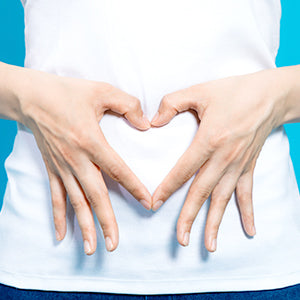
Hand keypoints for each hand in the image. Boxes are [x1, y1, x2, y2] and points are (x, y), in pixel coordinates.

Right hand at [17, 68, 151, 254]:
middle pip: (95, 195)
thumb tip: (146, 124)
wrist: (32, 96)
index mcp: (91, 140)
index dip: (134, 187)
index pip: (118, 170)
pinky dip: (59, 216)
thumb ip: (128, 105)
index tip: (148, 203)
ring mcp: (62, 166)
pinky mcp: (51, 168)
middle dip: (106, 221)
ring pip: (75, 201)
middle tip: (114, 244)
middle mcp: (76, 159)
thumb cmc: (67, 92)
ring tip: (91, 248)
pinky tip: (61, 235)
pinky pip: (55, 196)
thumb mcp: (102, 91)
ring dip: (84, 226)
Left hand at [150, 68, 287, 251]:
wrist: (269, 95)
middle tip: (180, 239)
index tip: (154, 204)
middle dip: (189, 217)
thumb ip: (172, 103)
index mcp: (209, 140)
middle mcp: (224, 158)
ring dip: (215, 222)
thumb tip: (153, 121)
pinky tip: (249, 231)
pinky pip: (247, 193)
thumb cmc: (233, 91)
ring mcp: (238, 165)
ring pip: (223, 199)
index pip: (183, 170)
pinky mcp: (249, 166)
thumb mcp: (199, 91)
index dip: (167, 188)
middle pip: (202, 192)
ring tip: (209, 245)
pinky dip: (247, 212)